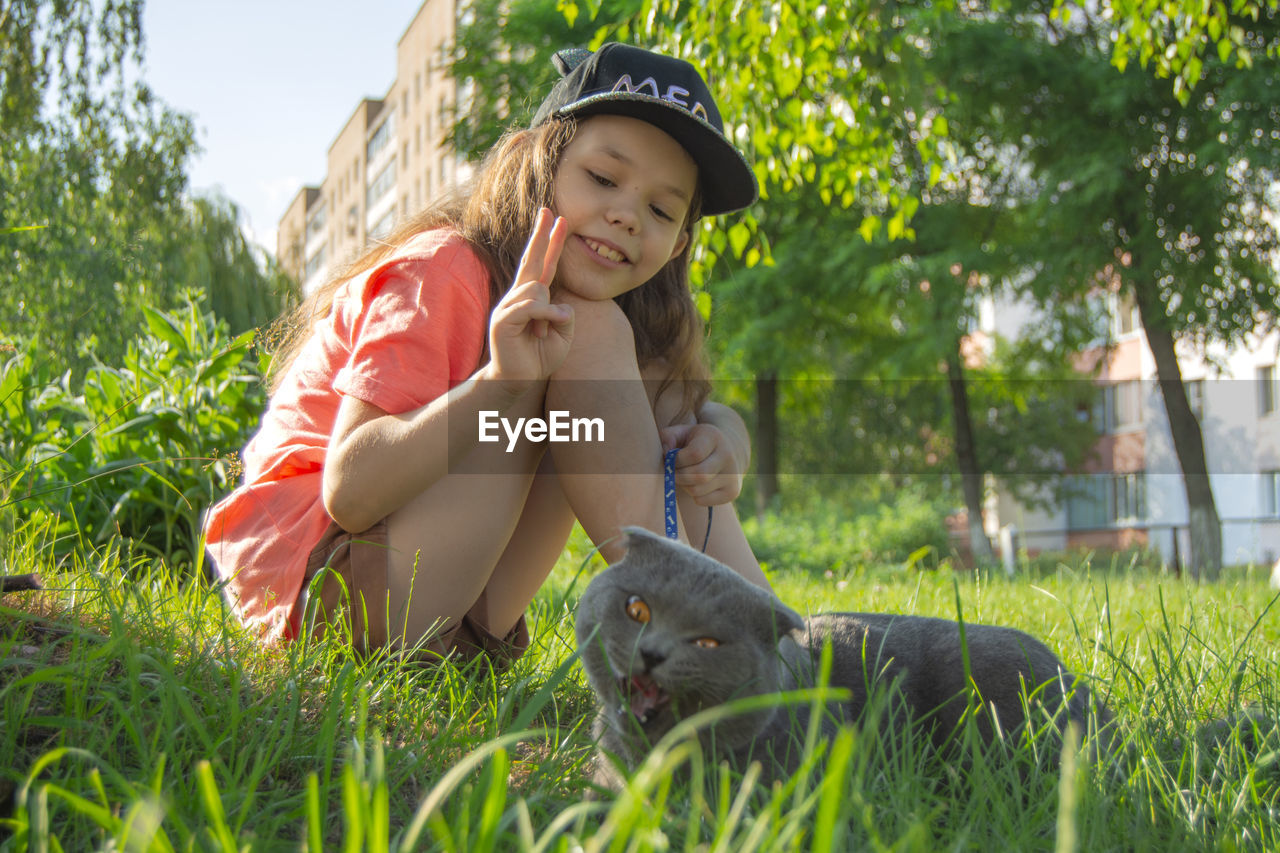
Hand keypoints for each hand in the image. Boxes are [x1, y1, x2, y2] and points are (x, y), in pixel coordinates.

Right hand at [485, 209, 573, 390]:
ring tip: (544, 335)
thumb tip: (560, 304)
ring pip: (537, 289)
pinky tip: (546, 330)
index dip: (551, 242)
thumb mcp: (562, 335)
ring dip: (549, 313)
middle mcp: (518, 297)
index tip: (558, 219)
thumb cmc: (538, 358)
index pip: (543, 264)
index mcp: (532, 298)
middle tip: (550, 211)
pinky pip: (530, 306)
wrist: (517, 381)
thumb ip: (564, 315)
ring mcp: (508, 307)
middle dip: (542, 235)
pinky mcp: (503, 320)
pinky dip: (545, 316)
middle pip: (532, 259)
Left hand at [659, 420, 745, 505]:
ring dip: (684, 486)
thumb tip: (666, 452)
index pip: (694, 454)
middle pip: (697, 476)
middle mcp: (727, 456)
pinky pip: (702, 501)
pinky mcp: (732, 492)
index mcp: (713, 437)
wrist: (724, 451)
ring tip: (685, 476)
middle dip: (678, 476)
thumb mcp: (681, 432)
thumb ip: (667, 437)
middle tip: (673, 472)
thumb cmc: (694, 442)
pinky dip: (692, 495)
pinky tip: (695, 484)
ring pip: (697, 491)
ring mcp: (733, 475)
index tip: (671, 459)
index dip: (677, 460)